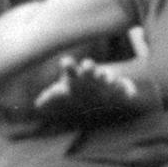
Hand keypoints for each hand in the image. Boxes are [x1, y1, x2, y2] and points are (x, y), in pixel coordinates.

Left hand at [32, 57, 146, 124]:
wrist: (100, 89)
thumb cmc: (75, 89)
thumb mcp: (61, 93)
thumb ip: (50, 98)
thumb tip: (37, 105)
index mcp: (75, 75)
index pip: (70, 68)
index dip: (69, 65)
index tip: (65, 61)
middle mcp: (90, 75)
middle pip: (89, 69)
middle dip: (89, 67)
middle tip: (88, 65)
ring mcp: (104, 80)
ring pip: (106, 76)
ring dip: (107, 77)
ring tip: (110, 78)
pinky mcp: (117, 87)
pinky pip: (124, 89)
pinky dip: (127, 91)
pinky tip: (130, 93)